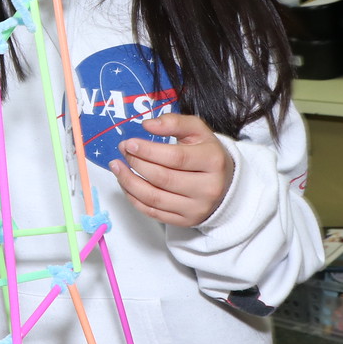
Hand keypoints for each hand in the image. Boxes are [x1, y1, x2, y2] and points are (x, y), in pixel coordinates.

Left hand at [111, 113, 233, 227]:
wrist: (224, 183)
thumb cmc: (206, 154)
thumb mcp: (197, 131)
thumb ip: (174, 122)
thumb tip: (147, 125)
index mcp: (213, 162)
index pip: (176, 158)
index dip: (148, 151)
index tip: (130, 143)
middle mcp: (208, 188)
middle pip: (163, 178)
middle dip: (136, 163)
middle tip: (123, 151)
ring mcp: (196, 208)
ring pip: (154, 198)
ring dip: (129, 182)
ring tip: (117, 167)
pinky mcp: (185, 221)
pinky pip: (153, 212)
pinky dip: (133, 198)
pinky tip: (126, 183)